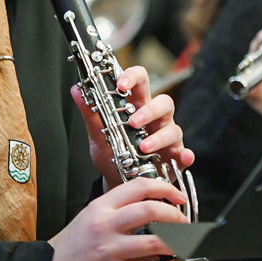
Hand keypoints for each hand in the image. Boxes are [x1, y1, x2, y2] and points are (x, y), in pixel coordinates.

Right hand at [40, 178, 195, 260]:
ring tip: (188, 244)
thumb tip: (151, 213)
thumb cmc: (69, 247)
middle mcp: (106, 225)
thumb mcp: (89, 218)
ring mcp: (110, 250)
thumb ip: (117, 212)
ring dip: (179, 242)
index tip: (178, 197)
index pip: (138, 186)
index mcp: (101, 207)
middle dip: (176, 215)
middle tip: (185, 222)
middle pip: (151, 210)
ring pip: (155, 241)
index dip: (165, 189)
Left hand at [72, 65, 193, 189]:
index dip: (133, 77)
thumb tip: (76, 90)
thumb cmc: (113, 155)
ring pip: (173, 128)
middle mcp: (155, 119)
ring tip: (143, 147)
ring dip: (160, 137)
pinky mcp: (175, 156)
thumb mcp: (98, 136)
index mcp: (136, 107)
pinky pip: (185, 152)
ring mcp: (167, 137)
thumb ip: (90, 114)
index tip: (121, 83)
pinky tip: (180, 158)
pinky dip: (185, 154)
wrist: (119, 183)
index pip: (141, 82)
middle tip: (133, 122)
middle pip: (163, 102)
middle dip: (150, 110)